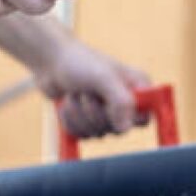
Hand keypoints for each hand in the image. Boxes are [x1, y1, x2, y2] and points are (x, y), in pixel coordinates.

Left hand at [34, 37, 151, 135]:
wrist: (50, 60)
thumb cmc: (78, 61)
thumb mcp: (103, 77)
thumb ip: (120, 101)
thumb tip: (126, 128)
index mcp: (137, 87)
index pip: (144, 118)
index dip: (128, 119)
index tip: (110, 109)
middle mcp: (124, 102)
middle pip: (118, 130)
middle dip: (95, 114)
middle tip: (86, 94)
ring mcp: (105, 112)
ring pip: (98, 133)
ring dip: (80, 115)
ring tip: (74, 94)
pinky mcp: (87, 120)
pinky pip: (83, 135)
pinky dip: (71, 121)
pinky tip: (67, 103)